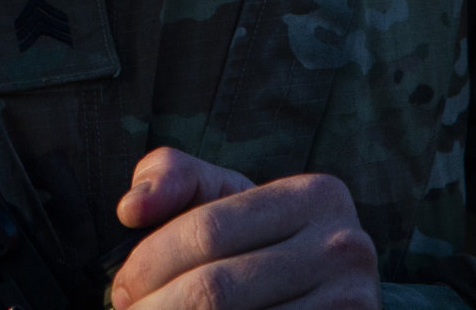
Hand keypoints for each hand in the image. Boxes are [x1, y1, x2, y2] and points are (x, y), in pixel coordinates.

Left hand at [110, 147, 377, 309]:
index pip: (207, 230)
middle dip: (157, 308)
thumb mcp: (223, 196)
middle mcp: (345, 248)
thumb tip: (131, 208)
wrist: (327, 297)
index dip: (150, 262)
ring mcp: (354, 303)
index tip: (121, 287)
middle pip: (216, 289)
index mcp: (315, 195)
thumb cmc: (258, 242)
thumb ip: (173, 177)